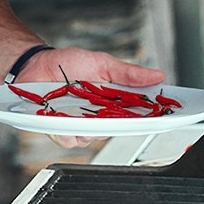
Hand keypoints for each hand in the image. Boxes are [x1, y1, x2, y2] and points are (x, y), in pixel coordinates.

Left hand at [16, 47, 165, 149]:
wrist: (36, 64)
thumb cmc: (68, 63)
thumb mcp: (102, 63)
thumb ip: (128, 73)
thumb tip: (157, 75)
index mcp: (113, 102)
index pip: (138, 115)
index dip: (153, 117)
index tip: (166, 115)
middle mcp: (99, 117)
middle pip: (118, 130)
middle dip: (119, 122)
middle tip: (114, 109)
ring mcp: (80, 125)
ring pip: (93, 138)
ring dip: (89, 125)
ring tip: (80, 106)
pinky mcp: (60, 130)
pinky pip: (69, 139)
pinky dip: (67, 129)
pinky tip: (62, 115)